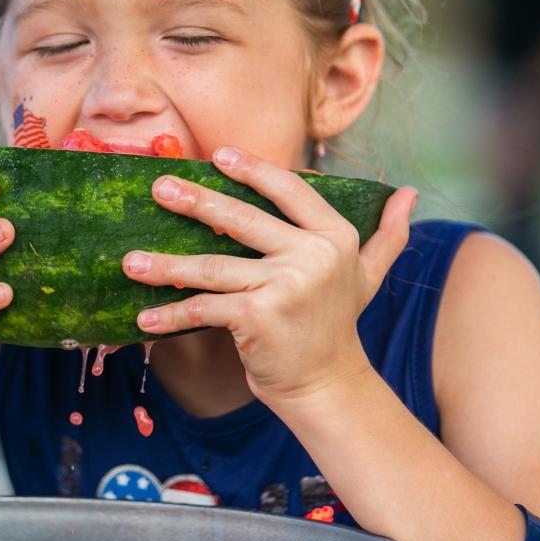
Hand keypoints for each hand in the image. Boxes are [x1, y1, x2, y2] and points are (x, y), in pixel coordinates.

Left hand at [123, 145, 416, 406]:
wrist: (328, 385)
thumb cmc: (336, 325)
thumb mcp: (367, 276)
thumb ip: (387, 234)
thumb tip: (411, 193)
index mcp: (334, 237)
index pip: (289, 190)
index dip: (254, 170)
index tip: (220, 155)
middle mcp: (311, 257)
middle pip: (242, 220)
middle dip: (196, 201)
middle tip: (158, 187)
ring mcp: (284, 287)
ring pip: (212, 266)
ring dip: (165, 264)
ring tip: (129, 261)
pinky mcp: (257, 318)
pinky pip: (205, 309)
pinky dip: (171, 315)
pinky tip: (143, 318)